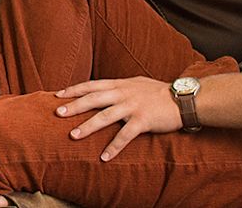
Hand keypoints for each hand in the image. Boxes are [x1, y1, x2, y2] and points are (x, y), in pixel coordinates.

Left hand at [53, 76, 182, 160]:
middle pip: (93, 98)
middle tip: (58, 113)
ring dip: (88, 126)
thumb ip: (120, 86)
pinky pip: (125, 135)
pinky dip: (114, 147)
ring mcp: (133, 107)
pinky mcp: (143, 120)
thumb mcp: (136, 83)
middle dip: (74, 106)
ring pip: (105, 116)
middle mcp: (124, 93)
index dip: (74, 89)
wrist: (183, 99)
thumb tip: (104, 89)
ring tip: (73, 136)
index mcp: (120, 84)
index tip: (58, 94)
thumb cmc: (159, 92)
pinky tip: (104, 157)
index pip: (92, 85)